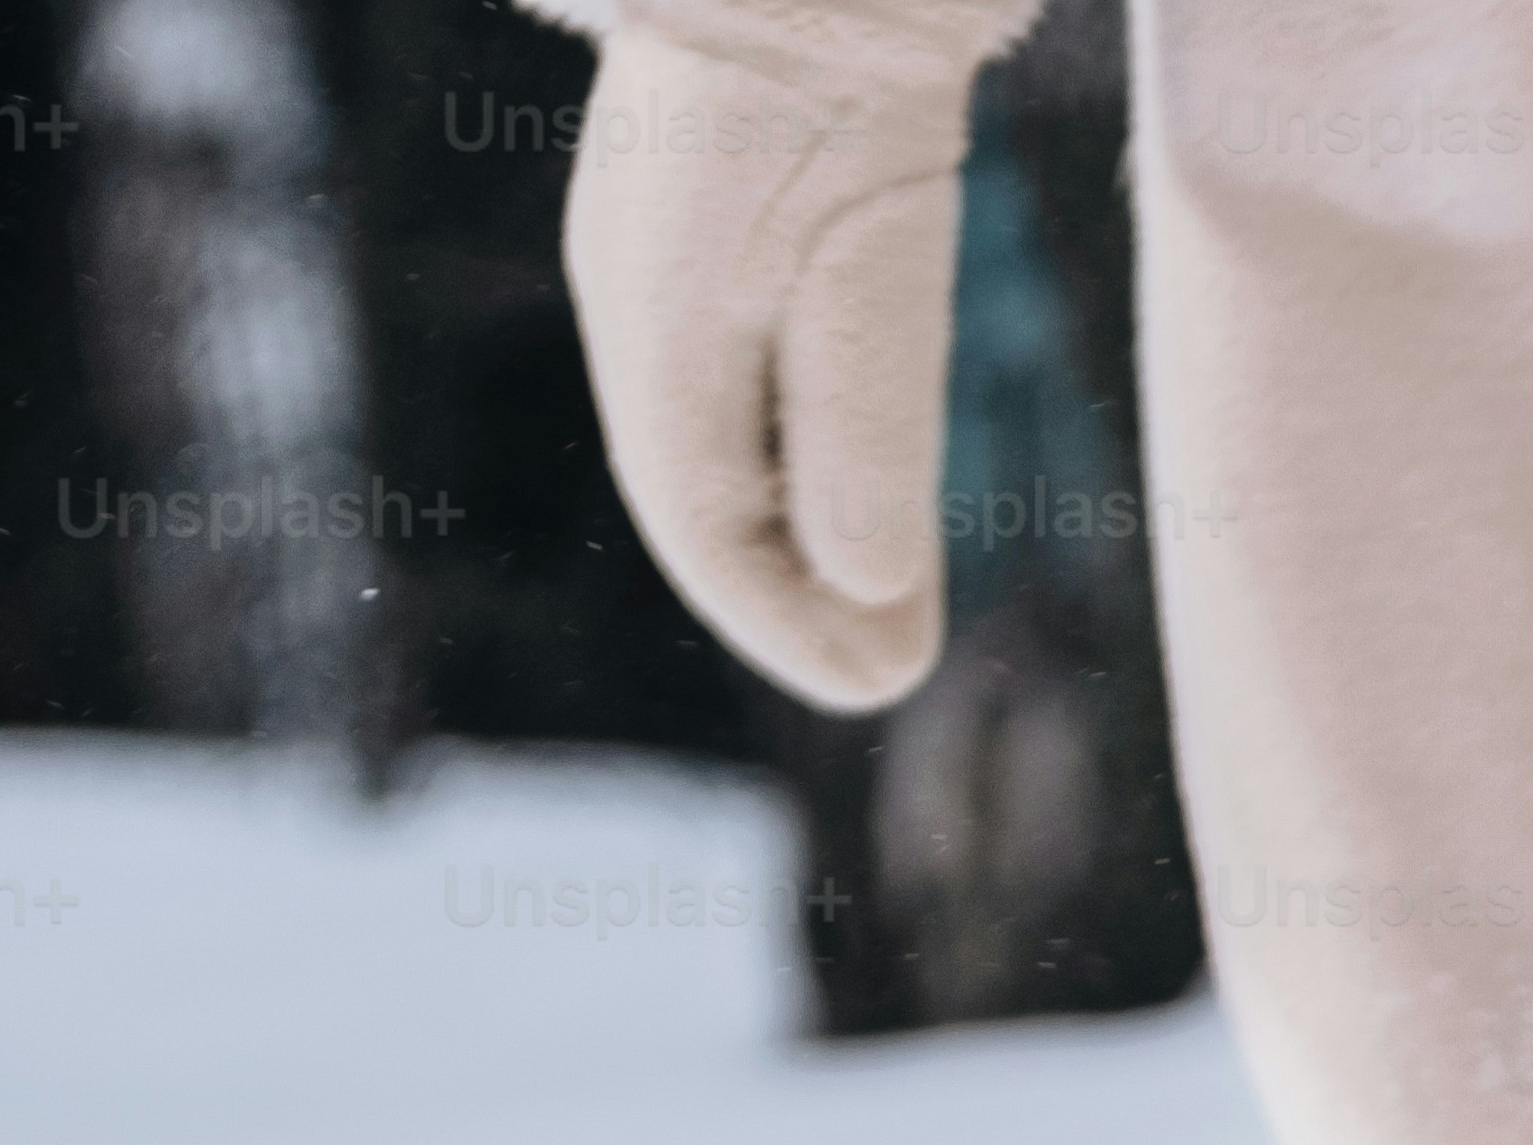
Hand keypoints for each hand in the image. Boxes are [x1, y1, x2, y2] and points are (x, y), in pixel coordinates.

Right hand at [566, 53, 977, 710]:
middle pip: (704, 490)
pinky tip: (850, 452)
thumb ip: (865, 436)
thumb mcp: (869, 270)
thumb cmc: (835, 71)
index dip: (790, 624)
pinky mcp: (720, 196)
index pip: (702, 531)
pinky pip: (741, 352)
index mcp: (654, 329)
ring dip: (793, 517)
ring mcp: (669, 242)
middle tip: (892, 662)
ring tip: (883, 589)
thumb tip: (870, 604)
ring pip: (721, 424)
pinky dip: (796, 428)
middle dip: (792, 588)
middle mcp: (640, 297)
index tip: (884, 686)